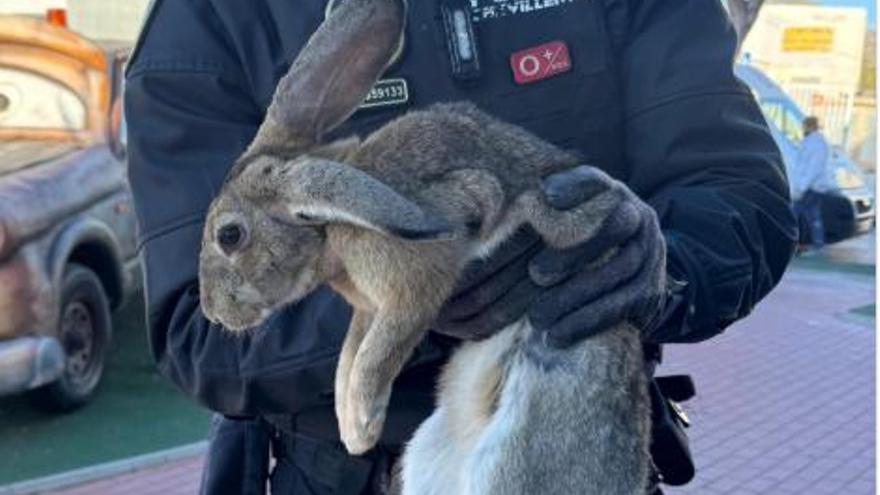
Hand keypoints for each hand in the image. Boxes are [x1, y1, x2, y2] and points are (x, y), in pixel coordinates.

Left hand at [433, 166, 665, 344]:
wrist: (633, 265)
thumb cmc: (578, 238)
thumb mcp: (564, 215)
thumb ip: (537, 206)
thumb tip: (486, 208)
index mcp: (612, 192)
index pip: (595, 181)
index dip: (574, 187)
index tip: (545, 196)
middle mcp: (637, 217)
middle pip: (613, 229)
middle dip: (574, 253)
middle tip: (535, 275)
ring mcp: (650, 254)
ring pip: (617, 274)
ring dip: (575, 298)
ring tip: (537, 318)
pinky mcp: (650, 291)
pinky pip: (622, 307)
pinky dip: (588, 322)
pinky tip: (556, 336)